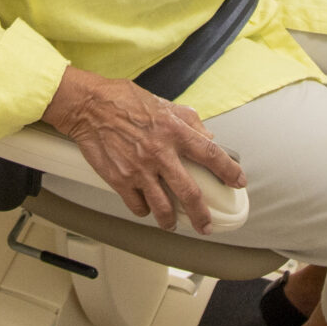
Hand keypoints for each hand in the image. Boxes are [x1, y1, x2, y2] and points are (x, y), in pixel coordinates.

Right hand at [42, 67, 245, 233]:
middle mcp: (160, 153)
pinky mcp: (120, 180)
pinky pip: (137, 205)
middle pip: (190, 193)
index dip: (228, 170)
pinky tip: (145, 207)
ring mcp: (140, 170)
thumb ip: (188, 120)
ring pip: (163, 208)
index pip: (211, 154)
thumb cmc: (122, 100)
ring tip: (173, 224)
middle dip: (202, 215)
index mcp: (174, 131)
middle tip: (206, 225)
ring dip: (171, 221)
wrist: (88, 106)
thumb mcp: (162, 103)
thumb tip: (207, 137)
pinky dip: (143, 210)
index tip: (238, 181)